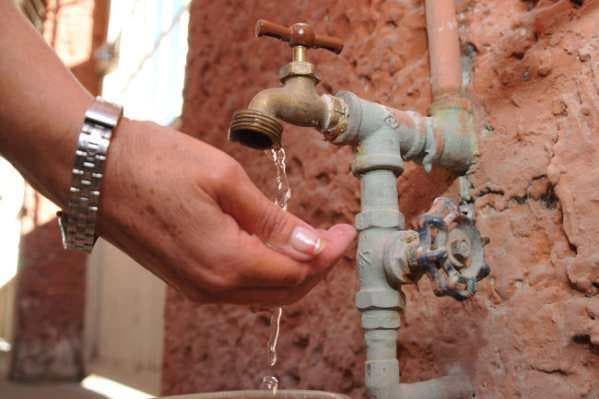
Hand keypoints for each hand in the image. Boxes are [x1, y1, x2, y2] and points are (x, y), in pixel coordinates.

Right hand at [98, 119, 355, 304]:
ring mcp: (195, 287)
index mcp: (226, 262)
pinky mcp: (185, 277)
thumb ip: (272, 220)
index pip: (298, 272)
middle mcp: (211, 287)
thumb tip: (311, 245)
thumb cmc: (154, 163)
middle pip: (284, 292)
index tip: (346, 230)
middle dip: (317, 266)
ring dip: (293, 270)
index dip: (329, 253)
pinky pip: (238, 286)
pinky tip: (275, 243)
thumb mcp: (224, 179)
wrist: (92, 168)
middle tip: (334, 236)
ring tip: (312, 238)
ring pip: (262, 292)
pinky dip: (265, 269)